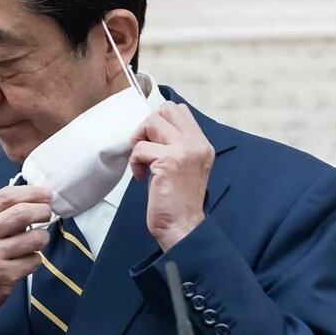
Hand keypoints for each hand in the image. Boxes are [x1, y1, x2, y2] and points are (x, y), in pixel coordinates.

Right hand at [0, 185, 51, 330]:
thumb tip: (34, 199)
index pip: (6, 196)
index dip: (32, 192)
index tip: (47, 194)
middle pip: (22, 213)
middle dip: (42, 211)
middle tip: (46, 213)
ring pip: (33, 237)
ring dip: (42, 236)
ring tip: (38, 239)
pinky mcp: (5, 275)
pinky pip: (34, 260)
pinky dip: (36, 257)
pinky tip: (27, 258)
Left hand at [130, 102, 214, 250]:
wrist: (182, 226)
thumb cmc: (177, 198)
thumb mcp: (183, 165)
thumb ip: (175, 144)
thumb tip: (151, 126)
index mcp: (201, 143)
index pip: (179, 110)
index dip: (159, 120)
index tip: (152, 141)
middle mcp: (197, 144)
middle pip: (165, 109)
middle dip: (147, 126)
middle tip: (144, 148)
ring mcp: (185, 151)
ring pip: (151, 122)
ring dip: (139, 142)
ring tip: (142, 162)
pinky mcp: (169, 162)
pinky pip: (140, 148)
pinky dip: (134, 162)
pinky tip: (141, 178)